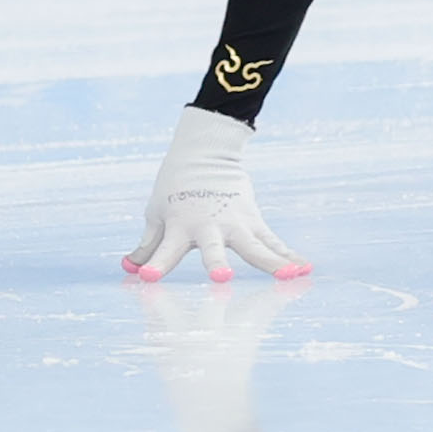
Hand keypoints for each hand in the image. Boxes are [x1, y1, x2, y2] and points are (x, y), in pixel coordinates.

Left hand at [124, 105, 307, 283]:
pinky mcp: (253, 220)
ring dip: (272, 263)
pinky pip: (273, 241)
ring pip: (255, 247)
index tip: (146, 278)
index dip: (155, 263)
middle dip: (216, 263)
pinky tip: (304, 268)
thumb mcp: (156, 214)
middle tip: (221, 278)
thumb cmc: (174, 189)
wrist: (204, 154)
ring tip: (290, 276)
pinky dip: (288, 255)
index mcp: (178, 226)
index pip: (164, 249)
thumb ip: (147, 246)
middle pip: (212, 249)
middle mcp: (207, 227)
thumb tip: (128, 269)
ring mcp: (234, 223)